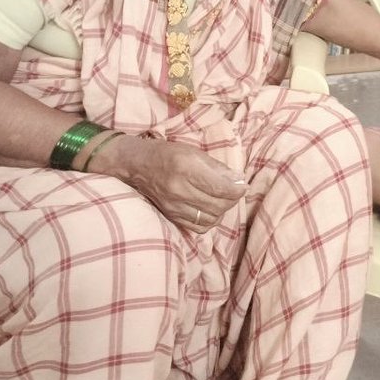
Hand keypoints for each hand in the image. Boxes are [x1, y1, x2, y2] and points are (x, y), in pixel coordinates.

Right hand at [100, 136, 246, 233]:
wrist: (136, 165)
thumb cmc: (167, 154)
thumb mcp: (194, 152)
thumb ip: (217, 168)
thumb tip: (239, 180)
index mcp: (186, 168)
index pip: (220, 187)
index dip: (238, 189)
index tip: (243, 185)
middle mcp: (179, 190)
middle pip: (218, 205)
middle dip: (232, 199)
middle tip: (234, 190)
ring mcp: (174, 206)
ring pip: (211, 218)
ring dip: (222, 210)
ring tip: (222, 199)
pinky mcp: (171, 216)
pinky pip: (199, 227)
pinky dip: (210, 220)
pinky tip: (209, 209)